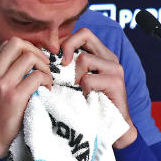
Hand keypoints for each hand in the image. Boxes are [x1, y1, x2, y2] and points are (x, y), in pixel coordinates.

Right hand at [0, 37, 52, 156]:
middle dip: (35, 51)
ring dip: (43, 67)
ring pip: (29, 57)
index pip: (6, 45)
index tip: (33, 61)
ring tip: (45, 80)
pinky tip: (45, 90)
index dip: (25, 49)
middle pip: (17, 44)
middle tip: (43, 65)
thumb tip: (21, 62)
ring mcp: (2, 85)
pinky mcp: (14, 97)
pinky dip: (46, 81)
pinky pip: (37, 76)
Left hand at [62, 28, 137, 148]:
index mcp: (101, 55)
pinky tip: (86, 99)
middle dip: (67, 48)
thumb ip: (68, 67)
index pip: (83, 33)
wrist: (112, 127)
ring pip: (84, 59)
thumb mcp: (76, 81)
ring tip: (76, 90)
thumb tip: (44, 55)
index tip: (57, 59)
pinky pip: (88, 79)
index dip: (66, 41)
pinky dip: (82, 90)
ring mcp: (115, 69)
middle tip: (61, 67)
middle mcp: (110, 58)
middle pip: (85, 35)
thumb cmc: (89, 104)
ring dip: (74, 77)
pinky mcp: (116, 82)